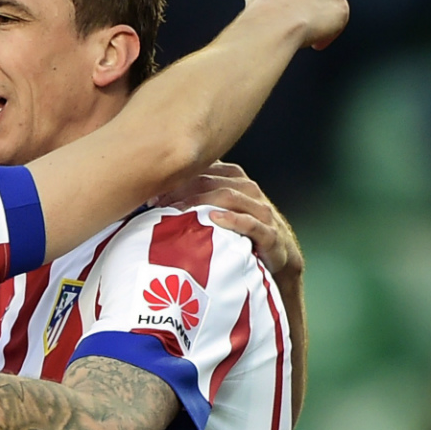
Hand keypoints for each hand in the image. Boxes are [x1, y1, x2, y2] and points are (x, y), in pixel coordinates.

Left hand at [156, 162, 302, 278]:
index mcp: (237, 181)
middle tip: (158, 203)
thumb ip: (200, 198)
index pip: (205, 171)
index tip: (153, 194)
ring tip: (177, 211)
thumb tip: (161, 195)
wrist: (278, 258)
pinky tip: (214, 219)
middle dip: (182, 191)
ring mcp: (261, 211)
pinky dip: (233, 219)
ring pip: (229, 197)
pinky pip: (251, 223)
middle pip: (212, 182)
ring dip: (200, 202)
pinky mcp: (270, 233)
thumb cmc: (243, 233)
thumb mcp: (221, 212)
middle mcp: (249, 191)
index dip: (178, 180)